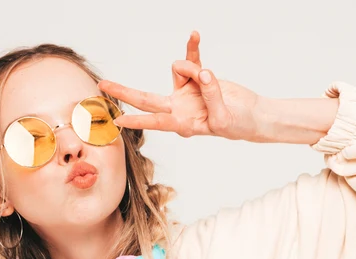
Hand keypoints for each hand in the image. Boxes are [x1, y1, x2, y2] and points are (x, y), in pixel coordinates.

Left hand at [99, 31, 262, 141]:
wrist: (252, 115)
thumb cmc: (238, 125)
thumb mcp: (224, 118)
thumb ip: (211, 95)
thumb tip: (202, 73)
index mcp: (182, 124)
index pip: (156, 121)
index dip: (138, 119)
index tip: (119, 120)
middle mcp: (179, 108)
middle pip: (146, 98)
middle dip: (124, 92)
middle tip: (103, 85)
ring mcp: (186, 91)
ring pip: (180, 70)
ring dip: (194, 68)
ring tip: (213, 80)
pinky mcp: (197, 77)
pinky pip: (191, 58)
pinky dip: (192, 47)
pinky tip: (194, 35)